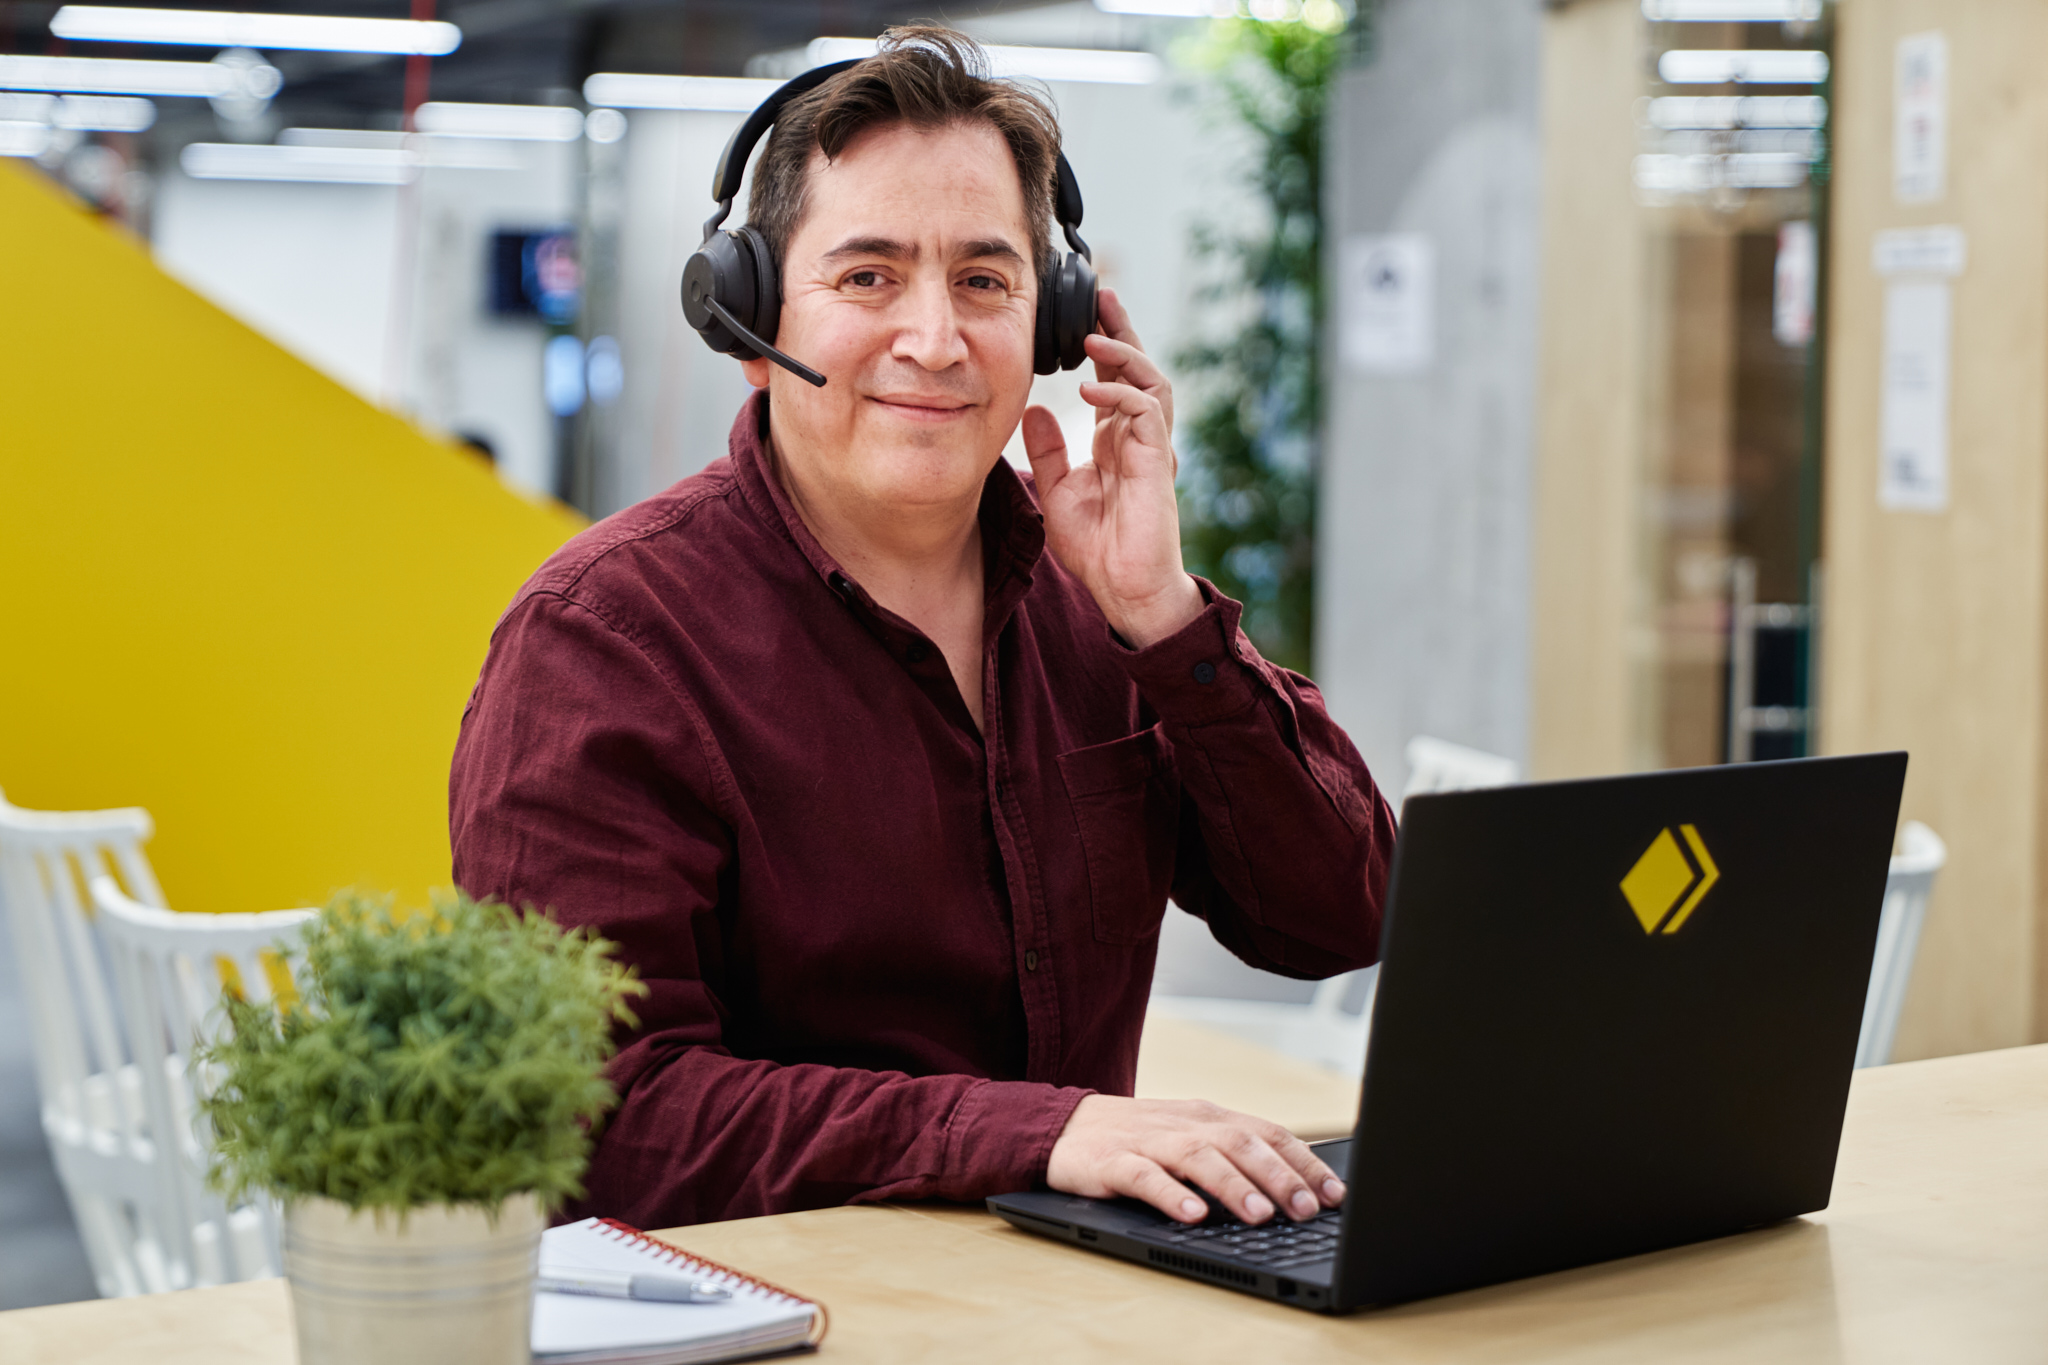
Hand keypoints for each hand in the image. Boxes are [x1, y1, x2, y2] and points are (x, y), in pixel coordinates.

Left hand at [1023, 288, 1201, 649]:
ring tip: (1092, 336)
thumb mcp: (1058, 492)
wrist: (1124, 588)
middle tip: (1101, 296)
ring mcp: (1151, 448)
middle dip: (1122, 330)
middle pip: (1139, 368)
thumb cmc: (1098, 548)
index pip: (1114, 378)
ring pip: (1150, 382)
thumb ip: (1049, 451)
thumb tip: (1034, 409)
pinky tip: (1091, 389)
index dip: (1103, 345)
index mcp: (1116, 440)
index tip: (1082, 315)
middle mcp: (1138, 437)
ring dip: (1123, 354)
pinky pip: (1145, 413)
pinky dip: (1119, 395)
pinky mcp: (1157, 463)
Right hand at [1045, 1095, 1346, 1224]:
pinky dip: (1171, 1194)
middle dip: (1278, 1176)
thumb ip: (1234, 1157)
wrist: (1064, 1126)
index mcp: (1209, 1118)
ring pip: (1198, 1157)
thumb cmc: (1138, 1140)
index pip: (1267, 1134)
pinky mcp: (1112, 1162)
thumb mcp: (1190, 1139)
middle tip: (1305, 1209)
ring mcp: (1148, 1141)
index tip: (1334, 1195)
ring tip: (1259, 1215)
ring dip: (1233, 1186)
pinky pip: (1145, 1177)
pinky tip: (1192, 1214)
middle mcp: (1185, 1124)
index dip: (1304, 1162)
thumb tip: (1294, 1191)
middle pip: (1240, 1143)